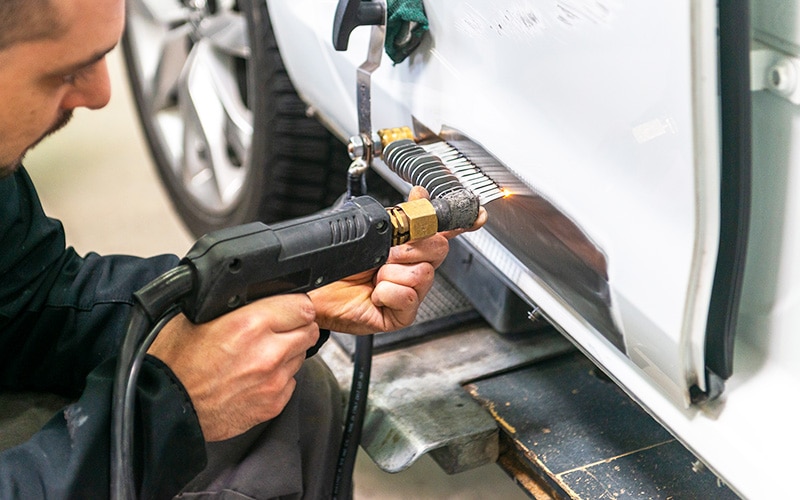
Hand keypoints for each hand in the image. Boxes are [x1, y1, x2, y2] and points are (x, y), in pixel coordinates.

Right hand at [147, 294, 318, 441]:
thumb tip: (256, 293)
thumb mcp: (198, 314)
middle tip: (278, 330)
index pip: (302, 306)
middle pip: (309, 330)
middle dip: (296, 327)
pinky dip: (279, 377)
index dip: (295, 305)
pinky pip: (291, 381)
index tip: (289, 308)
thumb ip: (236, 303)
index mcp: (250, 324)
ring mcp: (273, 380)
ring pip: (302, 356)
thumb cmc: (174, 362)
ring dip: (288, 352)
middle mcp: (268, 352)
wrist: (166, 407)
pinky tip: (256, 376)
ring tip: (260, 355)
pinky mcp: (273, 404)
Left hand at [309, 186, 486, 333]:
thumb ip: (400, 217)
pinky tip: (374, 295)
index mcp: (410, 245)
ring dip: (392, 272)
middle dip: (409, 248)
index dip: (461, 222)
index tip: (476, 215)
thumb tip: (420, 194)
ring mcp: (411, 292)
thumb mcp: (370, 234)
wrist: (315, 291)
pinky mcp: (403, 314)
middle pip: (438, 249)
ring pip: (422, 274)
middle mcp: (414, 268)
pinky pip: (407, 295)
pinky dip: (386, 292)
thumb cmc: (339, 265)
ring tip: (375, 277)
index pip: (443, 231)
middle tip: (386, 254)